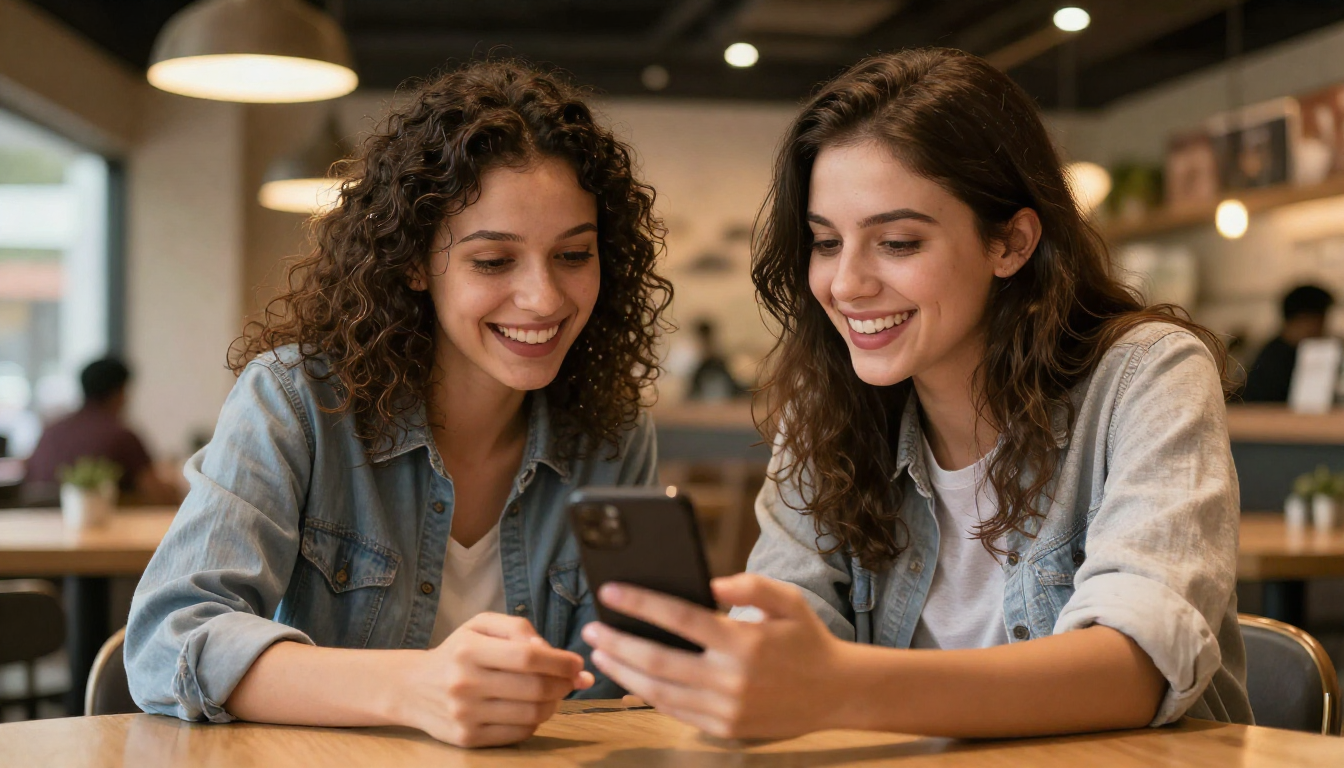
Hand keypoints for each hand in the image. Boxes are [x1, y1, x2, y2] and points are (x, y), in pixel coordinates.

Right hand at [400, 612, 593, 746]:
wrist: (413, 687)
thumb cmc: (457, 651)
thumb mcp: (481, 625)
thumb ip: (518, 628)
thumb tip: (552, 651)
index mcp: (469, 649)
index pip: (528, 657)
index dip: (561, 662)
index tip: (577, 664)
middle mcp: (465, 683)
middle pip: (535, 688)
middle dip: (563, 684)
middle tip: (571, 681)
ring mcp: (465, 714)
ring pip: (531, 714)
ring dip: (553, 704)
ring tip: (553, 694)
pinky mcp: (467, 739)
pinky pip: (519, 734)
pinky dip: (535, 722)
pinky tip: (531, 709)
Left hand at [581, 573, 847, 739]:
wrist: (836, 693)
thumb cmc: (805, 638)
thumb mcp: (788, 601)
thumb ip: (749, 585)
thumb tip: (708, 582)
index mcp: (743, 642)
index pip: (680, 619)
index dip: (640, 603)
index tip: (610, 590)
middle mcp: (731, 679)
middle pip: (658, 660)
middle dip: (617, 641)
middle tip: (591, 627)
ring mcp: (726, 709)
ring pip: (659, 691)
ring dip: (623, 671)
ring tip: (600, 652)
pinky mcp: (724, 728)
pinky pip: (674, 711)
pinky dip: (646, 695)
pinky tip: (628, 676)